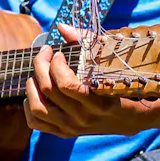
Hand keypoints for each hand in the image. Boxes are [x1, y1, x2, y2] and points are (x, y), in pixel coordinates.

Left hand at [24, 23, 145, 137]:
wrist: (130, 119)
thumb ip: (87, 43)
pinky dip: (29, 106)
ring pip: (38, 108)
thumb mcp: (111, 66)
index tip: (59, 53)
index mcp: (99, 103)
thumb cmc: (122, 87)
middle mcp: (83, 118)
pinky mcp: (64, 133)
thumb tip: (61, 27)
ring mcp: (72, 128)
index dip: (56, 64)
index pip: (66, 85)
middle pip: (48, 90)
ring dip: (32, 85)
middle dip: (41, 65)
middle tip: (45, 53)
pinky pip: (36, 123)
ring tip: (38, 73)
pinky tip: (35, 92)